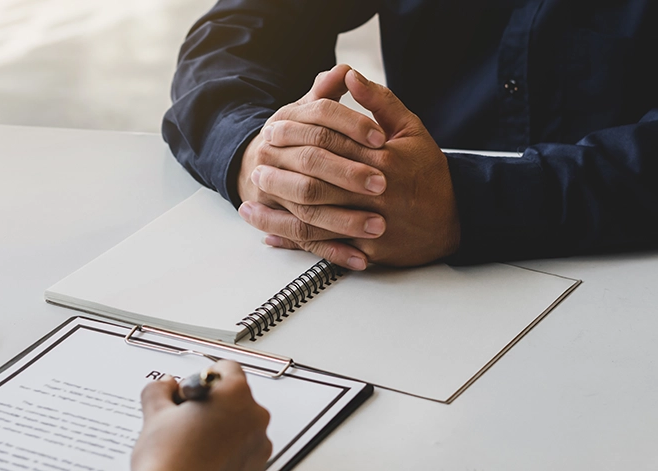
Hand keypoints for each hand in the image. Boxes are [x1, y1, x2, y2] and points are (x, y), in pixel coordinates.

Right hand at [131, 360, 271, 470]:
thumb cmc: (171, 461)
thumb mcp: (155, 414)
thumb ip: (160, 389)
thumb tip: (164, 385)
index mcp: (234, 392)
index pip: (225, 367)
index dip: (201, 377)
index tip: (188, 391)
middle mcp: (255, 415)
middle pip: (234, 394)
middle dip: (211, 402)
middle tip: (185, 418)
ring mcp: (260, 443)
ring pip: (240, 422)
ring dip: (220, 425)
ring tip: (192, 441)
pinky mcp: (258, 465)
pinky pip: (244, 445)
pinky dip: (228, 447)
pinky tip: (203, 455)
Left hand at [239, 67, 460, 266]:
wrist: (455, 220)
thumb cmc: (428, 172)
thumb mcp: (411, 130)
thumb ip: (379, 102)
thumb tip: (348, 75)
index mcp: (384, 161)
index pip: (332, 146)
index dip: (298, 138)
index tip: (273, 130)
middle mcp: (377, 195)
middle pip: (318, 185)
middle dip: (282, 175)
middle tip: (256, 165)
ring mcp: (372, 227)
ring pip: (316, 220)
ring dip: (279, 213)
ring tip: (251, 204)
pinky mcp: (369, 253)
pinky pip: (326, 248)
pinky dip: (296, 244)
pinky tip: (270, 236)